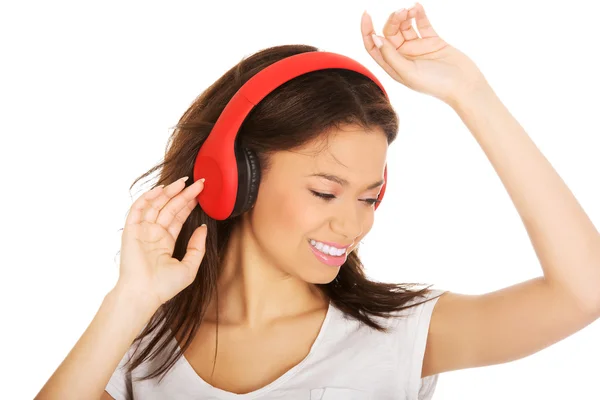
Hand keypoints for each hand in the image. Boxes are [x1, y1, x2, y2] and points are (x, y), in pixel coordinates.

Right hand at [115, 176, 207, 309]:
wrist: (143, 295)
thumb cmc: (164, 286)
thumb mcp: (189, 267)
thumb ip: (198, 247)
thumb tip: (204, 228)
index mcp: (165, 241)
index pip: (178, 217)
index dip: (189, 204)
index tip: (201, 193)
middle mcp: (153, 234)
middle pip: (170, 208)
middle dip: (183, 194)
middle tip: (199, 183)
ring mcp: (142, 231)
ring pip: (156, 205)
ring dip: (168, 192)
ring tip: (183, 182)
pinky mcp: (131, 230)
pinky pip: (138, 209)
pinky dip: (148, 197)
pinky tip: (161, 189)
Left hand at [361, 3, 487, 104]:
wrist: (463, 85)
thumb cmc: (435, 84)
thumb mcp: (407, 72)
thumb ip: (390, 55)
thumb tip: (374, 38)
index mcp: (393, 66)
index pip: (373, 47)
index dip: (367, 31)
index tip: (366, 15)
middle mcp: (403, 57)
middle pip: (389, 33)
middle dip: (392, 20)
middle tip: (401, 13)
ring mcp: (418, 48)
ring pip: (405, 27)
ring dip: (405, 16)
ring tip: (410, 10)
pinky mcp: (432, 41)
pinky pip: (423, 24)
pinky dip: (419, 14)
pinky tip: (417, 7)